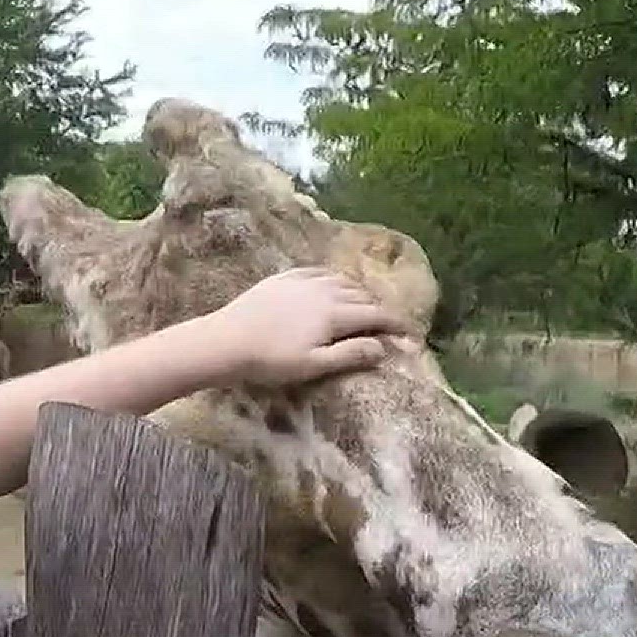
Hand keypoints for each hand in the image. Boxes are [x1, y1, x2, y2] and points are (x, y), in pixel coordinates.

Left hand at [198, 266, 418, 385]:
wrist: (226, 340)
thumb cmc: (271, 360)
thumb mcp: (314, 365)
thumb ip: (350, 354)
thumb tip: (383, 347)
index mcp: (336, 313)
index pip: (376, 314)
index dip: (396, 324)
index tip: (410, 334)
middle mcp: (325, 289)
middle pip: (362, 294)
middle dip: (379, 308)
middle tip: (386, 325)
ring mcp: (304, 280)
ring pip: (342, 280)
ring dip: (358, 292)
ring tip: (363, 305)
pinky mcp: (284, 277)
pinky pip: (319, 271)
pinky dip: (334, 279)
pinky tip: (332, 285)